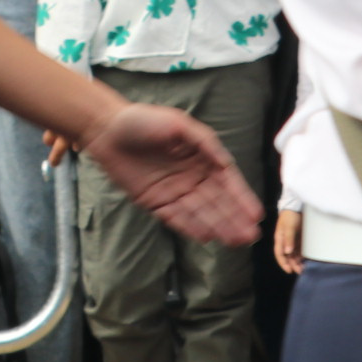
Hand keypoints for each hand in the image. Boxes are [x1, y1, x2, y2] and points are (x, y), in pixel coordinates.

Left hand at [85, 102, 261, 245]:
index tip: (256, 214)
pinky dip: (190, 227)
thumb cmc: (143, 120)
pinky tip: (206, 237)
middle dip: (234, 218)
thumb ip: (205, 142)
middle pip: (217, 201)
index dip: (241, 197)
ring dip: (218, 226)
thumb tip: (225, 164)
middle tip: (250, 236)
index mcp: (200, 157)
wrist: (105, 129)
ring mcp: (173, 191)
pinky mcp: (154, 201)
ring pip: (200, 212)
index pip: (226, 181)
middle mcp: (191, 177)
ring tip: (235, 241)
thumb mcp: (178, 124)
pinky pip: (175, 217)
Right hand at [274, 208, 304, 275]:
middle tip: (299, 271)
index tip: (289, 270)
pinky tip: (306, 261)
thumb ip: (288, 239)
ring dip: (297, 262)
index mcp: (279, 239)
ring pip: (294, 255)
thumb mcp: (289, 227)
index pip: (279, 254)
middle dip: (292, 264)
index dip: (283, 263)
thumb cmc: (290, 215)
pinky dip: (302, 256)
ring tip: (304, 268)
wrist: (297, 206)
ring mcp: (292, 240)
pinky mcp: (299, 239)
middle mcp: (285, 241)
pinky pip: (300, 250)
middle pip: (287, 256)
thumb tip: (288, 252)